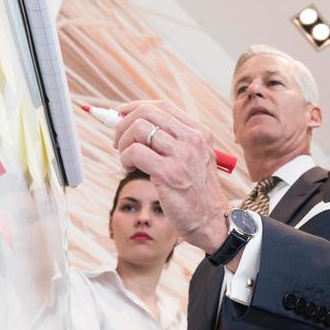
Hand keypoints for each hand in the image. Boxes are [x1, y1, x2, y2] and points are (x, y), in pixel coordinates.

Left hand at [113, 101, 230, 254]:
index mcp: (200, 132)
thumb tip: (134, 123)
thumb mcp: (195, 159)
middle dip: (123, 124)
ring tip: (126, 160)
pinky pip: (134, 152)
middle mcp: (192, 139)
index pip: (161, 106)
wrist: (211, 222)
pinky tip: (130, 171)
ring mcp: (181, 155)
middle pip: (146, 113)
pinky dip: (124, 159)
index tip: (120, 115)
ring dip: (122, 144)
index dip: (135, 107)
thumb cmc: (198, 194)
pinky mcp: (168, 173)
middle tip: (117, 142)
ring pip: (137, 129)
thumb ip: (173, 141)